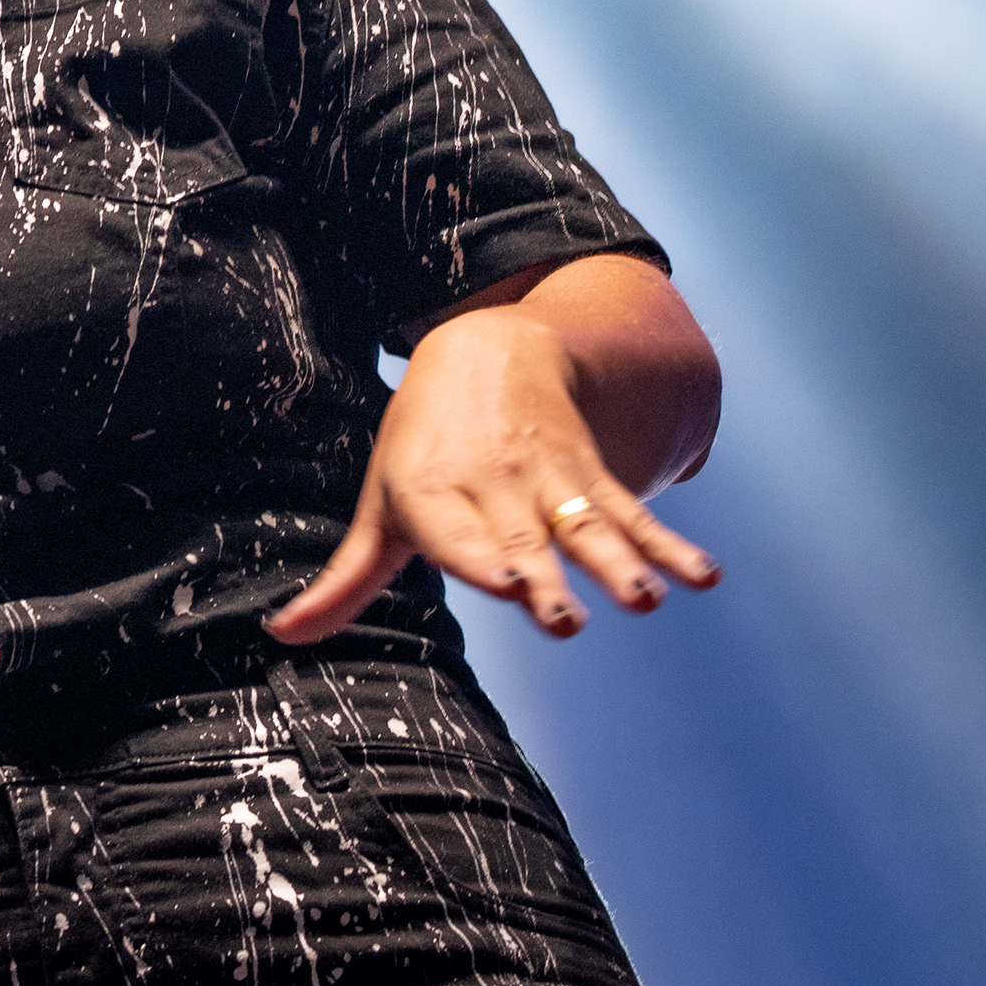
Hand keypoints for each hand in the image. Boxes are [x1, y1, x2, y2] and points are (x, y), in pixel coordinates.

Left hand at [269, 301, 721, 645]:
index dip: (479, 558)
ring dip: (620, 562)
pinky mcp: (592, 475)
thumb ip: (346, 580)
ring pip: (586, 524)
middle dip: (546, 578)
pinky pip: (633, 512)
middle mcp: (492, 486)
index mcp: (431, 495)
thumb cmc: (420, 447)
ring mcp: (548, 479)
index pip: (453, 532)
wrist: (484, 349)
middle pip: (524, 538)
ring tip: (648, 599)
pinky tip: (703, 576)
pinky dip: (669, 544)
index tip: (507, 585)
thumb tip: (282, 636)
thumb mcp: (381, 505)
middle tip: (564, 619)